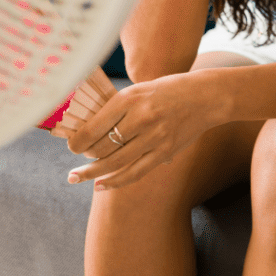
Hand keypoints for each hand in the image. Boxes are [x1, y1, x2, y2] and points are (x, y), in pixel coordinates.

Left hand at [63, 72, 219, 189]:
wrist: (205, 96)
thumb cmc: (167, 90)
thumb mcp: (139, 90)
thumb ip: (117, 108)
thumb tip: (88, 128)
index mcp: (130, 98)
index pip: (94, 126)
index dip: (77, 141)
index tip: (70, 146)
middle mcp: (141, 118)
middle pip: (103, 147)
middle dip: (86, 156)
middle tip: (77, 159)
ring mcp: (154, 137)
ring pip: (116, 163)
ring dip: (93, 173)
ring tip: (76, 178)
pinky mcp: (165, 151)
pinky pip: (135, 172)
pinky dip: (115, 181)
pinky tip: (100, 185)